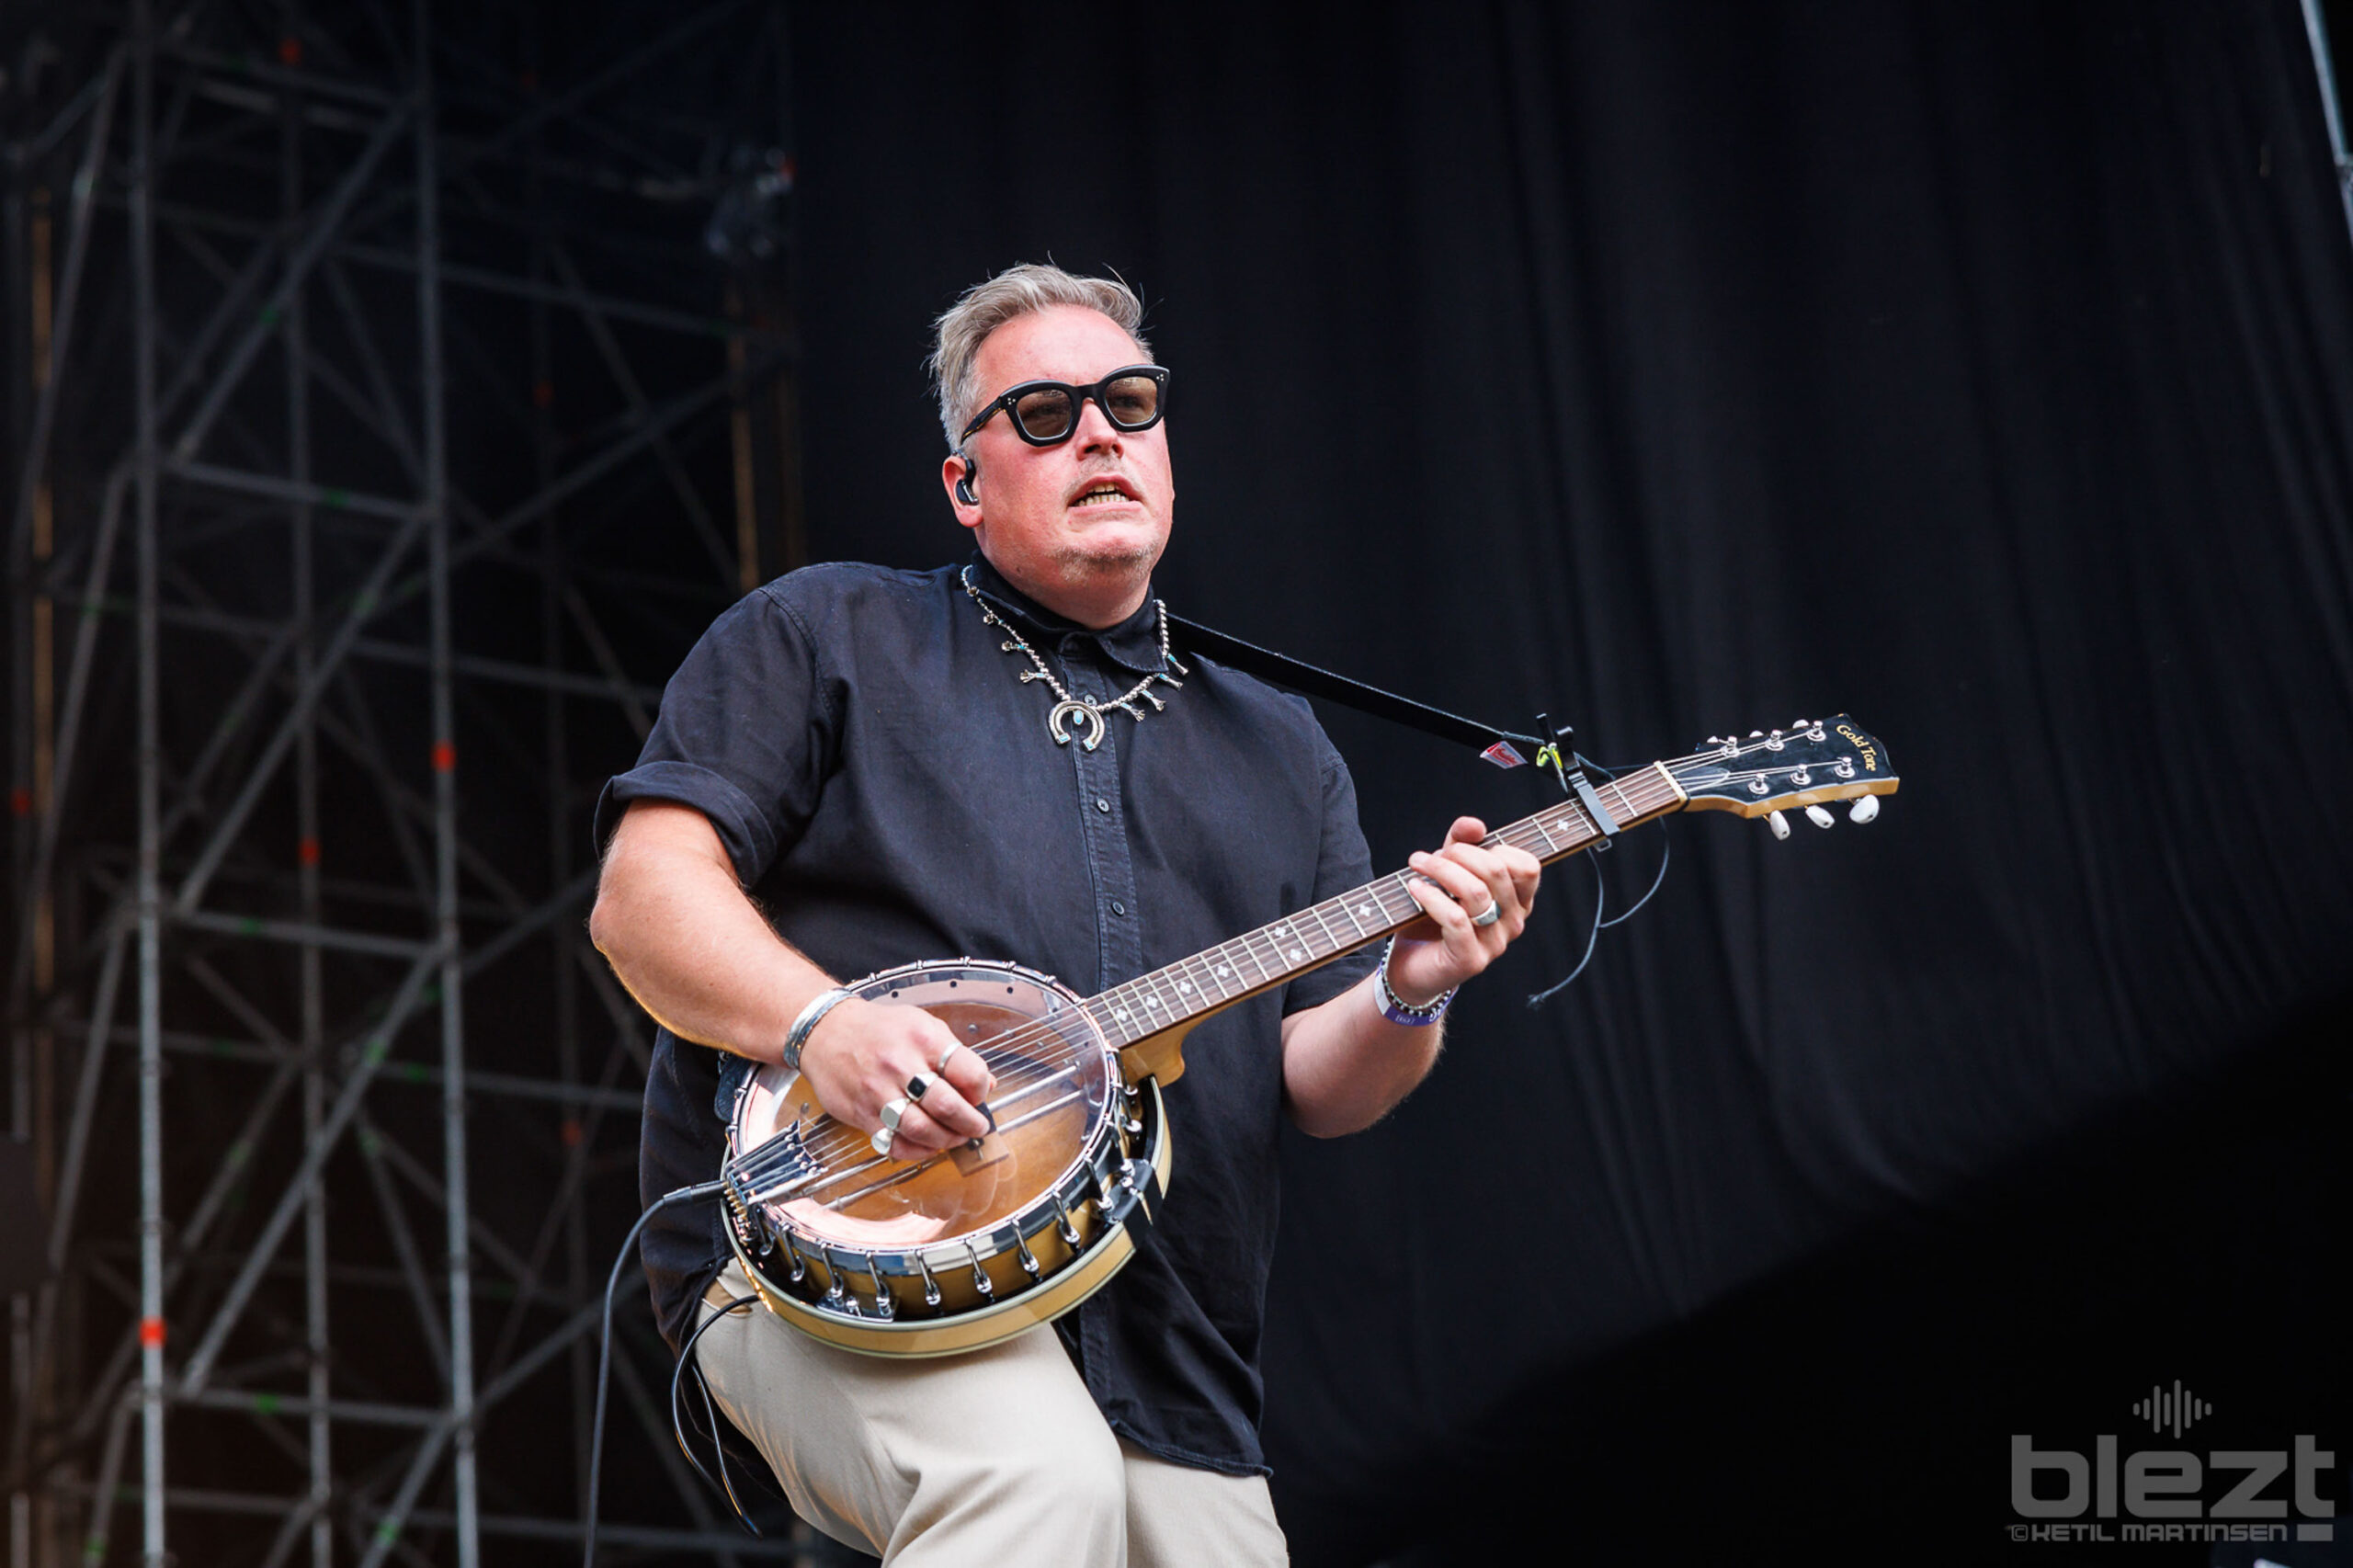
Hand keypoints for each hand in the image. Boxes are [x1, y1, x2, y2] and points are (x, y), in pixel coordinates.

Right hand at [795, 997, 998, 1159]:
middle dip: (970, 1123)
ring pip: (921, 1130)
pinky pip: (895, 1143)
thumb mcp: (923, 1025)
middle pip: (947, 1106)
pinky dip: (917, 1151)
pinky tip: (927, 1145)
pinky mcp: (862, 1114)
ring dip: (946, 1140)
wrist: (826, 1031)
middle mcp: (901, 1065)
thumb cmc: (879, 1029)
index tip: (980, 1096)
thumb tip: (987, 1085)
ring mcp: (879, 1092)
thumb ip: (956, 1055)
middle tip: (977, 1127)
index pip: (968, 1072)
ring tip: (954, 1137)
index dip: (980, 1090)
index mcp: (923, 1040)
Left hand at [1385, 816, 1541, 1007]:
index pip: (1527, 866)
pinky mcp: (1470, 959)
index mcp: (1518, 901)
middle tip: (1426, 857)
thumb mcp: (1449, 873)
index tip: (1459, 848)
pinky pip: (1456, 918)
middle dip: (1458, 854)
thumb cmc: (1433, 916)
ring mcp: (1495, 943)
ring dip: (1440, 870)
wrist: (1412, 966)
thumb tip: (1474, 824)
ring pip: (1475, 892)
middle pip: (1496, 871)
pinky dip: (1431, 897)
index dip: (1494, 848)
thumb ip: (1462, 844)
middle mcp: (1513, 923)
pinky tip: (1415, 888)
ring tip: (1417, 866)